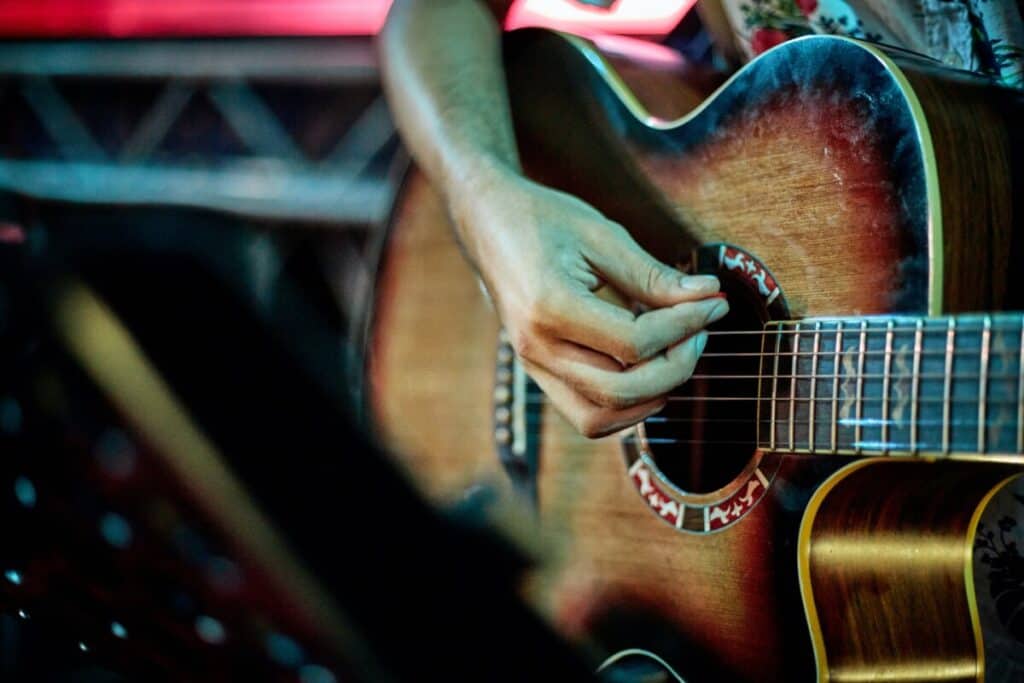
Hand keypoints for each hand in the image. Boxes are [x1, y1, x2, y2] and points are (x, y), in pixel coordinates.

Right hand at [451, 164, 727, 437]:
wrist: (487, 221)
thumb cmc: (541, 219)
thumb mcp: (601, 235)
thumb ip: (653, 276)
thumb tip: (707, 297)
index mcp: (547, 306)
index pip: (633, 343)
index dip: (684, 326)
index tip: (714, 302)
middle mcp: (535, 347)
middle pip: (621, 390)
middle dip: (676, 366)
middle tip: (699, 330)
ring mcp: (532, 366)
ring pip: (600, 417)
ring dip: (651, 396)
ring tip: (676, 353)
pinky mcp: (538, 373)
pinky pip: (586, 415)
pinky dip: (624, 407)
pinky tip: (649, 372)